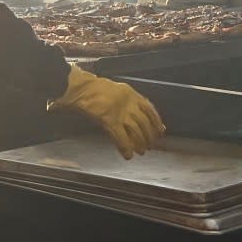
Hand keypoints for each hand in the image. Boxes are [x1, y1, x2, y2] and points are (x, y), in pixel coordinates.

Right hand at [48, 65, 164, 158]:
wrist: (80, 87)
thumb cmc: (93, 88)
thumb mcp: (115, 89)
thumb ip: (126, 100)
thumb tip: (135, 114)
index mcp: (130, 93)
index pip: (150, 109)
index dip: (156, 122)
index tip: (161, 131)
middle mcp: (129, 102)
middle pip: (144, 122)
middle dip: (149, 136)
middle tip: (151, 145)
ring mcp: (119, 112)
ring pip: (136, 131)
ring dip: (140, 143)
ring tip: (141, 151)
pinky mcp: (109, 121)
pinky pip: (121, 137)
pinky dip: (126, 147)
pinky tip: (127, 155)